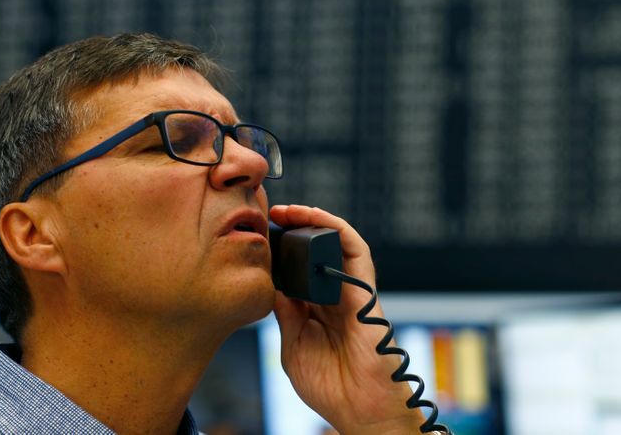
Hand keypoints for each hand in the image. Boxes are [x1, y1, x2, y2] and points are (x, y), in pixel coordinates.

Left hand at [269, 204, 425, 434]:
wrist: (361, 409)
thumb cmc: (330, 386)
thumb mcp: (292, 346)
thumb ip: (285, 313)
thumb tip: (271, 283)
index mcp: (314, 310)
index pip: (295, 270)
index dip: (276, 252)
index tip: (254, 236)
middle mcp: (332, 295)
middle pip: (312, 252)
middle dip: (290, 229)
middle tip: (266, 214)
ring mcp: (349, 291)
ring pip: (335, 243)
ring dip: (312, 221)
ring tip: (287, 210)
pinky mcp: (366, 291)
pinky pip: (357, 251)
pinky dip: (337, 229)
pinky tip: (315, 217)